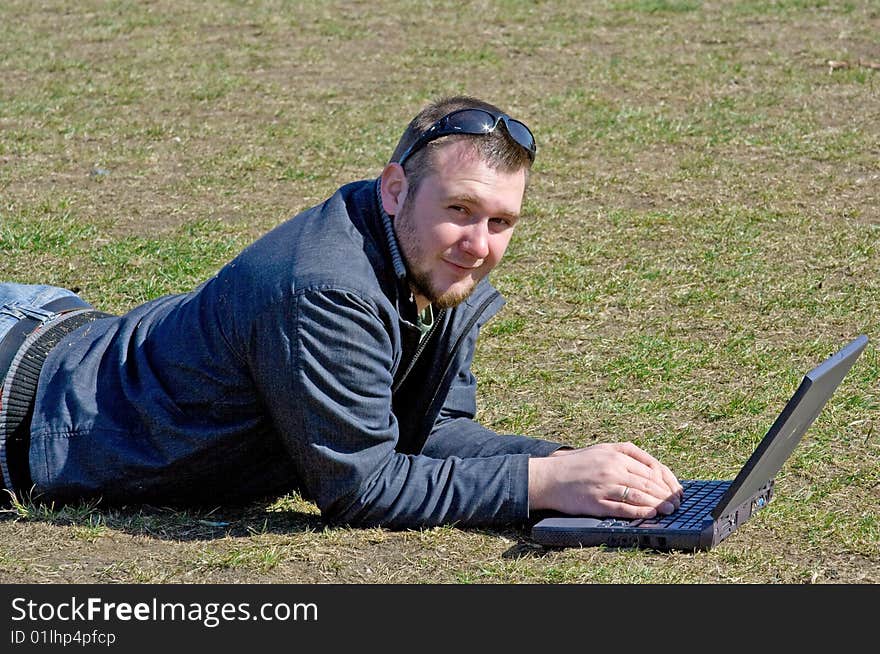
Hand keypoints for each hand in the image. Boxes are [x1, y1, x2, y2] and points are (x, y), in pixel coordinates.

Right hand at [528, 442, 683, 518]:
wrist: (548, 477)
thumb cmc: (575, 465)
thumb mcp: (600, 450)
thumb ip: (625, 454)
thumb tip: (653, 470)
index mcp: (615, 452)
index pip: (650, 467)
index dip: (666, 480)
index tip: (675, 490)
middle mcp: (611, 467)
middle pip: (647, 481)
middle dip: (665, 494)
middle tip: (676, 504)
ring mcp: (604, 485)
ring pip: (639, 495)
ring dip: (657, 504)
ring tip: (669, 511)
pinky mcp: (596, 502)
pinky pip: (623, 508)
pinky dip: (640, 512)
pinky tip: (650, 515)